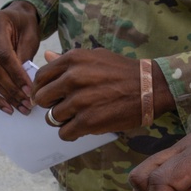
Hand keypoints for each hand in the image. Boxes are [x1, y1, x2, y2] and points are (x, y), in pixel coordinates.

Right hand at [0, 1, 41, 114]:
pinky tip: (7, 108)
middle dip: (12, 90)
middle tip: (28, 104)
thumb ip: (25, 55)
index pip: (4, 55)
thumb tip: (23, 84)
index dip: (17, 74)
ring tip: (20, 109)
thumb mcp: (31, 35)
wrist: (14, 18)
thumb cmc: (25, 26)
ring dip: (4, 98)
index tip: (30, 90)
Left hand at [32, 49, 174, 140]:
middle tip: (62, 108)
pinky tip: (80, 128)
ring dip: (63, 120)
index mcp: (72, 60)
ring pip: (52, 117)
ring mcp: (79, 101)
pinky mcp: (88, 121)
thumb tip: (47, 57)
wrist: (149, 87)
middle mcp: (72, 78)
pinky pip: (64, 133)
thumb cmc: (122, 71)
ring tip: (77, 117)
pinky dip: (70, 133)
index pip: (41, 77)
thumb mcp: (95, 56)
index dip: (41, 89)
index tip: (48, 96)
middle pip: (42, 98)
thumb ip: (68, 60)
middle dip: (50, 105)